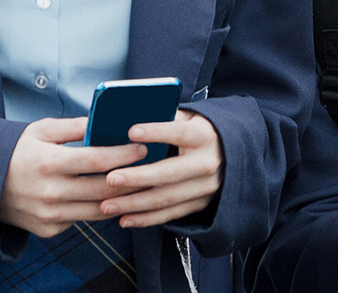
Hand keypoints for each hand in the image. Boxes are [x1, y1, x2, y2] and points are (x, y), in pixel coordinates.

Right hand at [0, 117, 146, 238]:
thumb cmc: (16, 152)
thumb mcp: (40, 130)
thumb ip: (75, 127)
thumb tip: (106, 121)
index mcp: (48, 162)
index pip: (96, 161)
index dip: (123, 155)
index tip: (142, 149)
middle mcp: (49, 192)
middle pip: (103, 190)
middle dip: (131, 179)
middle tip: (151, 168)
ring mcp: (49, 215)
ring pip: (97, 211)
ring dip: (121, 199)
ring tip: (139, 184)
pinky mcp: (48, 230)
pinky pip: (80, 220)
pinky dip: (96, 209)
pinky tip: (109, 198)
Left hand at [99, 110, 223, 228]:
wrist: (229, 154)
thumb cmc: (196, 131)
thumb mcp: (188, 118)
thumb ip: (163, 117)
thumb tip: (125, 118)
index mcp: (203, 136)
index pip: (178, 133)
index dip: (156, 132)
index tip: (131, 131)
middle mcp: (207, 163)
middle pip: (169, 172)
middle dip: (138, 177)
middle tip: (110, 179)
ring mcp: (206, 187)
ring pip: (167, 198)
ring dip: (135, 204)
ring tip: (107, 205)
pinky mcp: (201, 204)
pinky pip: (171, 214)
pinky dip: (146, 219)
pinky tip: (124, 219)